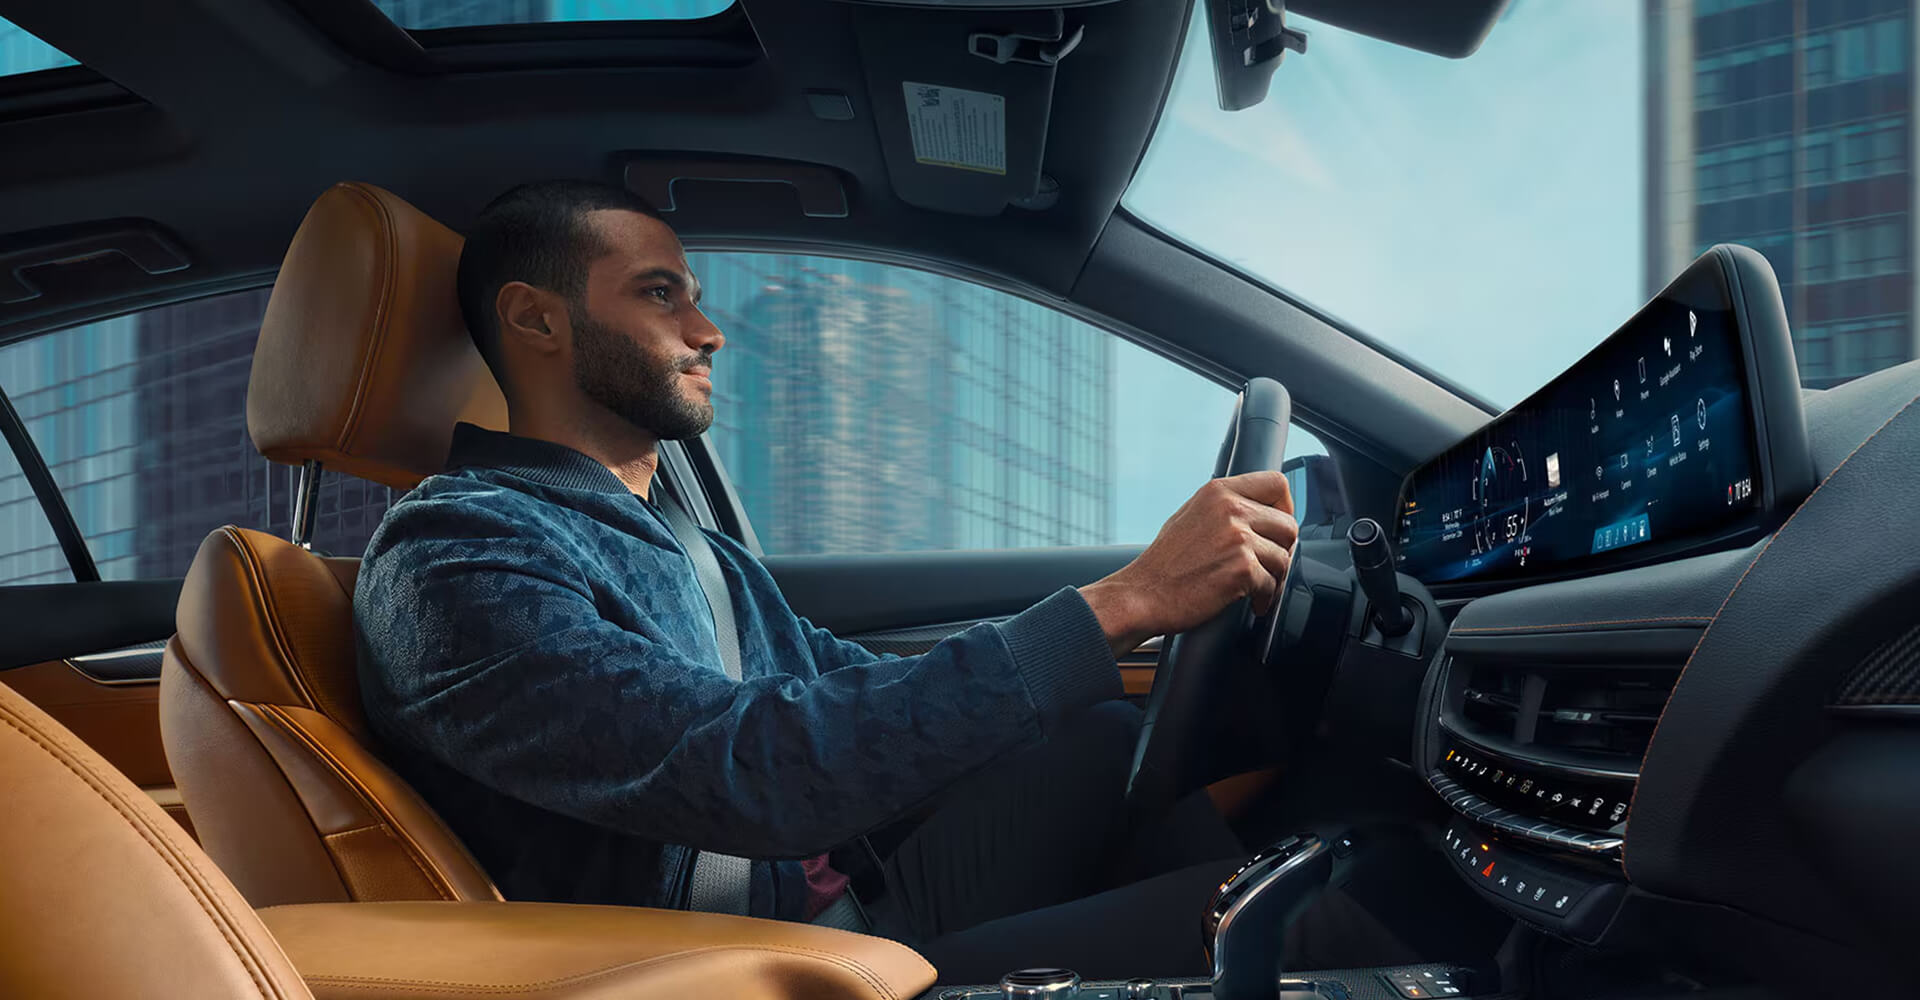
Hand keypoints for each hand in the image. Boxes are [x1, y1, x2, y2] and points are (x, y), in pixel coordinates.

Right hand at [1079, 471, 1297, 657]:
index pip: (1276, 483)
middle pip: (1288, 525)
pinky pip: (1272, 584)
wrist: (1142, 595)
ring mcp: (1238, 539)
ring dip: (1274, 578)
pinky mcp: (1242, 570)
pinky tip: (1252, 602)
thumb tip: (1259, 509)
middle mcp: (1231, 510)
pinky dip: (1265, 598)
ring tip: (1256, 587)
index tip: (1277, 526)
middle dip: (1282, 550)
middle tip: (1269, 566)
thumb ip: (1224, 506)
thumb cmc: (1164, 563)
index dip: (1285, 507)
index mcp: (1218, 492)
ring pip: (1284, 558)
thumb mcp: (1190, 515)